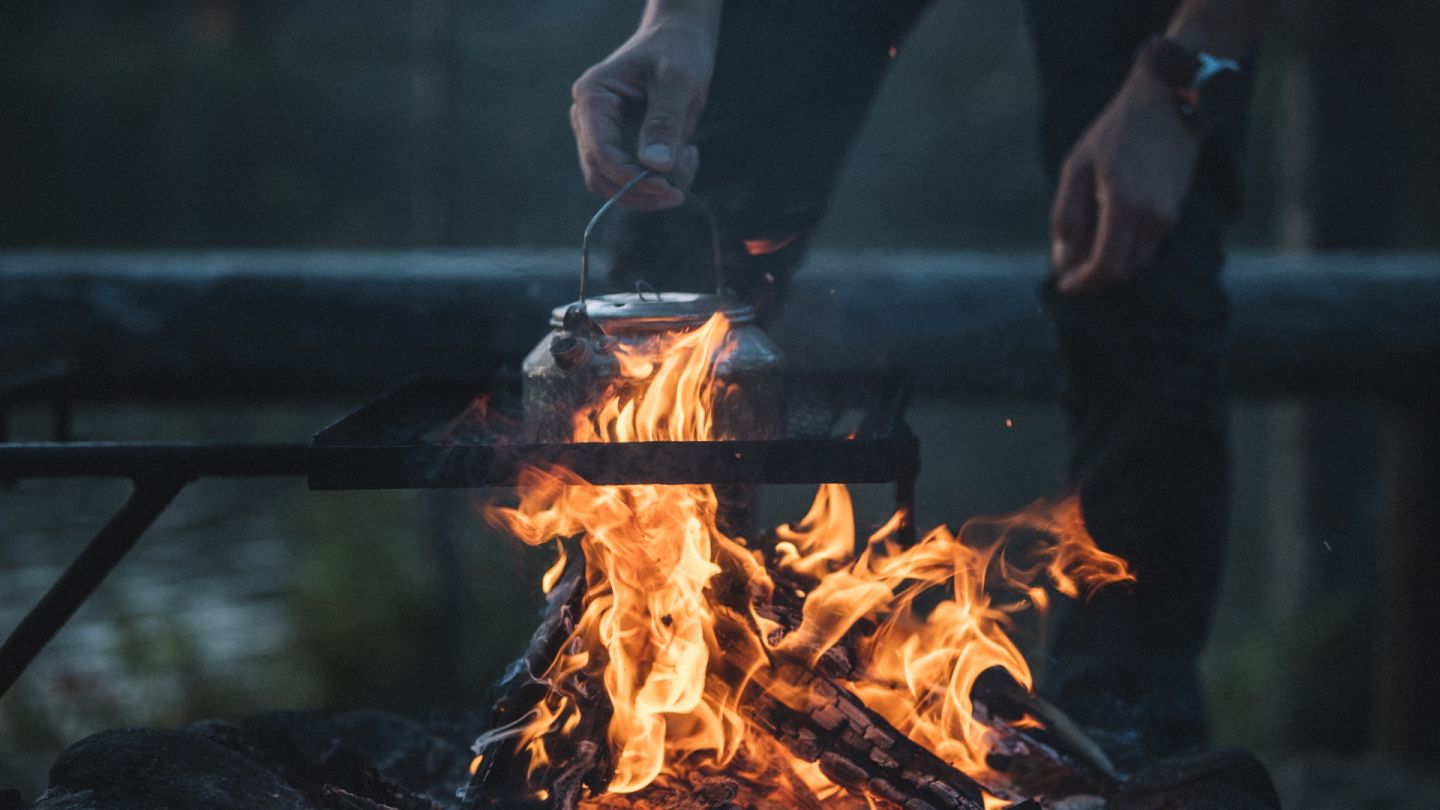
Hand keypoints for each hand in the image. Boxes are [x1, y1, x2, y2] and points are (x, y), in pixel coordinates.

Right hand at [570, 17, 717, 209]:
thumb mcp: (677, 80)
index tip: (669, 188)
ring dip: (652, 190)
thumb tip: (655, 166)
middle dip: (642, 190)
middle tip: (682, 188)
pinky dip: (659, 180)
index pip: (601, 153)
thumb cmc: (677, 51)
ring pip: (614, 184)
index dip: (631, 178)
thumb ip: (665, 122)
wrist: (679, 41)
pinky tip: (685, 155)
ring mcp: (601, 134)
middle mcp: (587, 119)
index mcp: (592, 98)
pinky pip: (631, 178)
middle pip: (602, 176)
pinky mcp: (619, 145)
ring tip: (688, 160)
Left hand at [1050, 69, 1202, 293]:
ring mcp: (1168, 214)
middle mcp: (1152, 215)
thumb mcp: (1077, 168)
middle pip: (1123, 271)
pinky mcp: (1175, 211)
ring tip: (1085, 246)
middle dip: (1094, 278)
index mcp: (1123, 204)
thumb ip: (1066, 216)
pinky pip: (1147, 245)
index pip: (1107, 266)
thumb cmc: (1115, 132)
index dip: (1083, 283)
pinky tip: (1106, 230)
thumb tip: (1064, 260)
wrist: (1168, 102)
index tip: (1065, 285)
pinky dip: (1125, 248)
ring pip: (1137, 262)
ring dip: (1111, 263)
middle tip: (1070, 268)